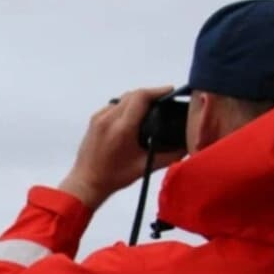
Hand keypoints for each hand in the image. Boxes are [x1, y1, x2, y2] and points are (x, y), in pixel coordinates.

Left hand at [58, 86, 184, 208]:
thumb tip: (187, 146)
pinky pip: (113, 105)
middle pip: (133, 94)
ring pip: (122, 98)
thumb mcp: (145, 167)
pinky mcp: (94, 120)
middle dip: (150, 94)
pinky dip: (125, 106)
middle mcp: (108, 118)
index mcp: (122, 128)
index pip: (141, 97)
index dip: (158, 91)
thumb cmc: (114, 177)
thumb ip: (169, 155)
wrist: (87, 182)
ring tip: (151, 107)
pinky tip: (133, 116)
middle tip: (164, 100)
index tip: (170, 91)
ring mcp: (99, 118)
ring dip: (137, 99)